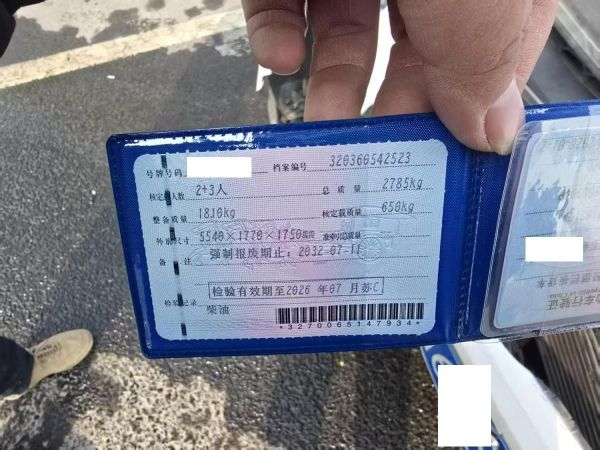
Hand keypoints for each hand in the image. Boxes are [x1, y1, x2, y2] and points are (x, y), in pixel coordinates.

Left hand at [242, 0, 557, 153]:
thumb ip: (482, 56)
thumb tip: (494, 133)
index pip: (487, 57)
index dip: (464, 112)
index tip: (440, 163)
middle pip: (415, 53)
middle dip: (391, 112)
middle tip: (375, 162)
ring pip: (347, 34)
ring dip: (330, 88)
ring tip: (320, 128)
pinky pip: (284, 2)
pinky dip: (277, 34)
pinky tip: (280, 56)